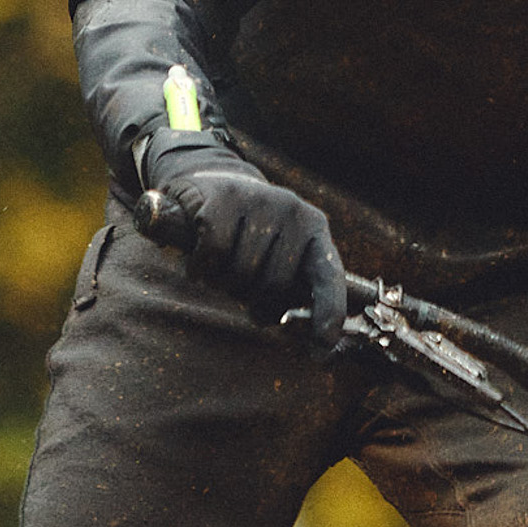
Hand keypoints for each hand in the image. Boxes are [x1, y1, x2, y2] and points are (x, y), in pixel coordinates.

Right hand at [144, 143, 346, 349]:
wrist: (210, 180)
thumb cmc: (248, 234)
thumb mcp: (276, 253)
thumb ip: (290, 289)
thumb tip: (315, 346)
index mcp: (314, 229)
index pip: (328, 275)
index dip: (328, 311)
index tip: (324, 343)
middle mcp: (293, 211)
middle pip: (274, 284)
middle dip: (252, 298)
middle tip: (240, 289)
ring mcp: (259, 201)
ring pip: (241, 271)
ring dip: (223, 283)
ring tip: (220, 269)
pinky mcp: (223, 198)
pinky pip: (213, 253)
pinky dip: (201, 268)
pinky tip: (199, 263)